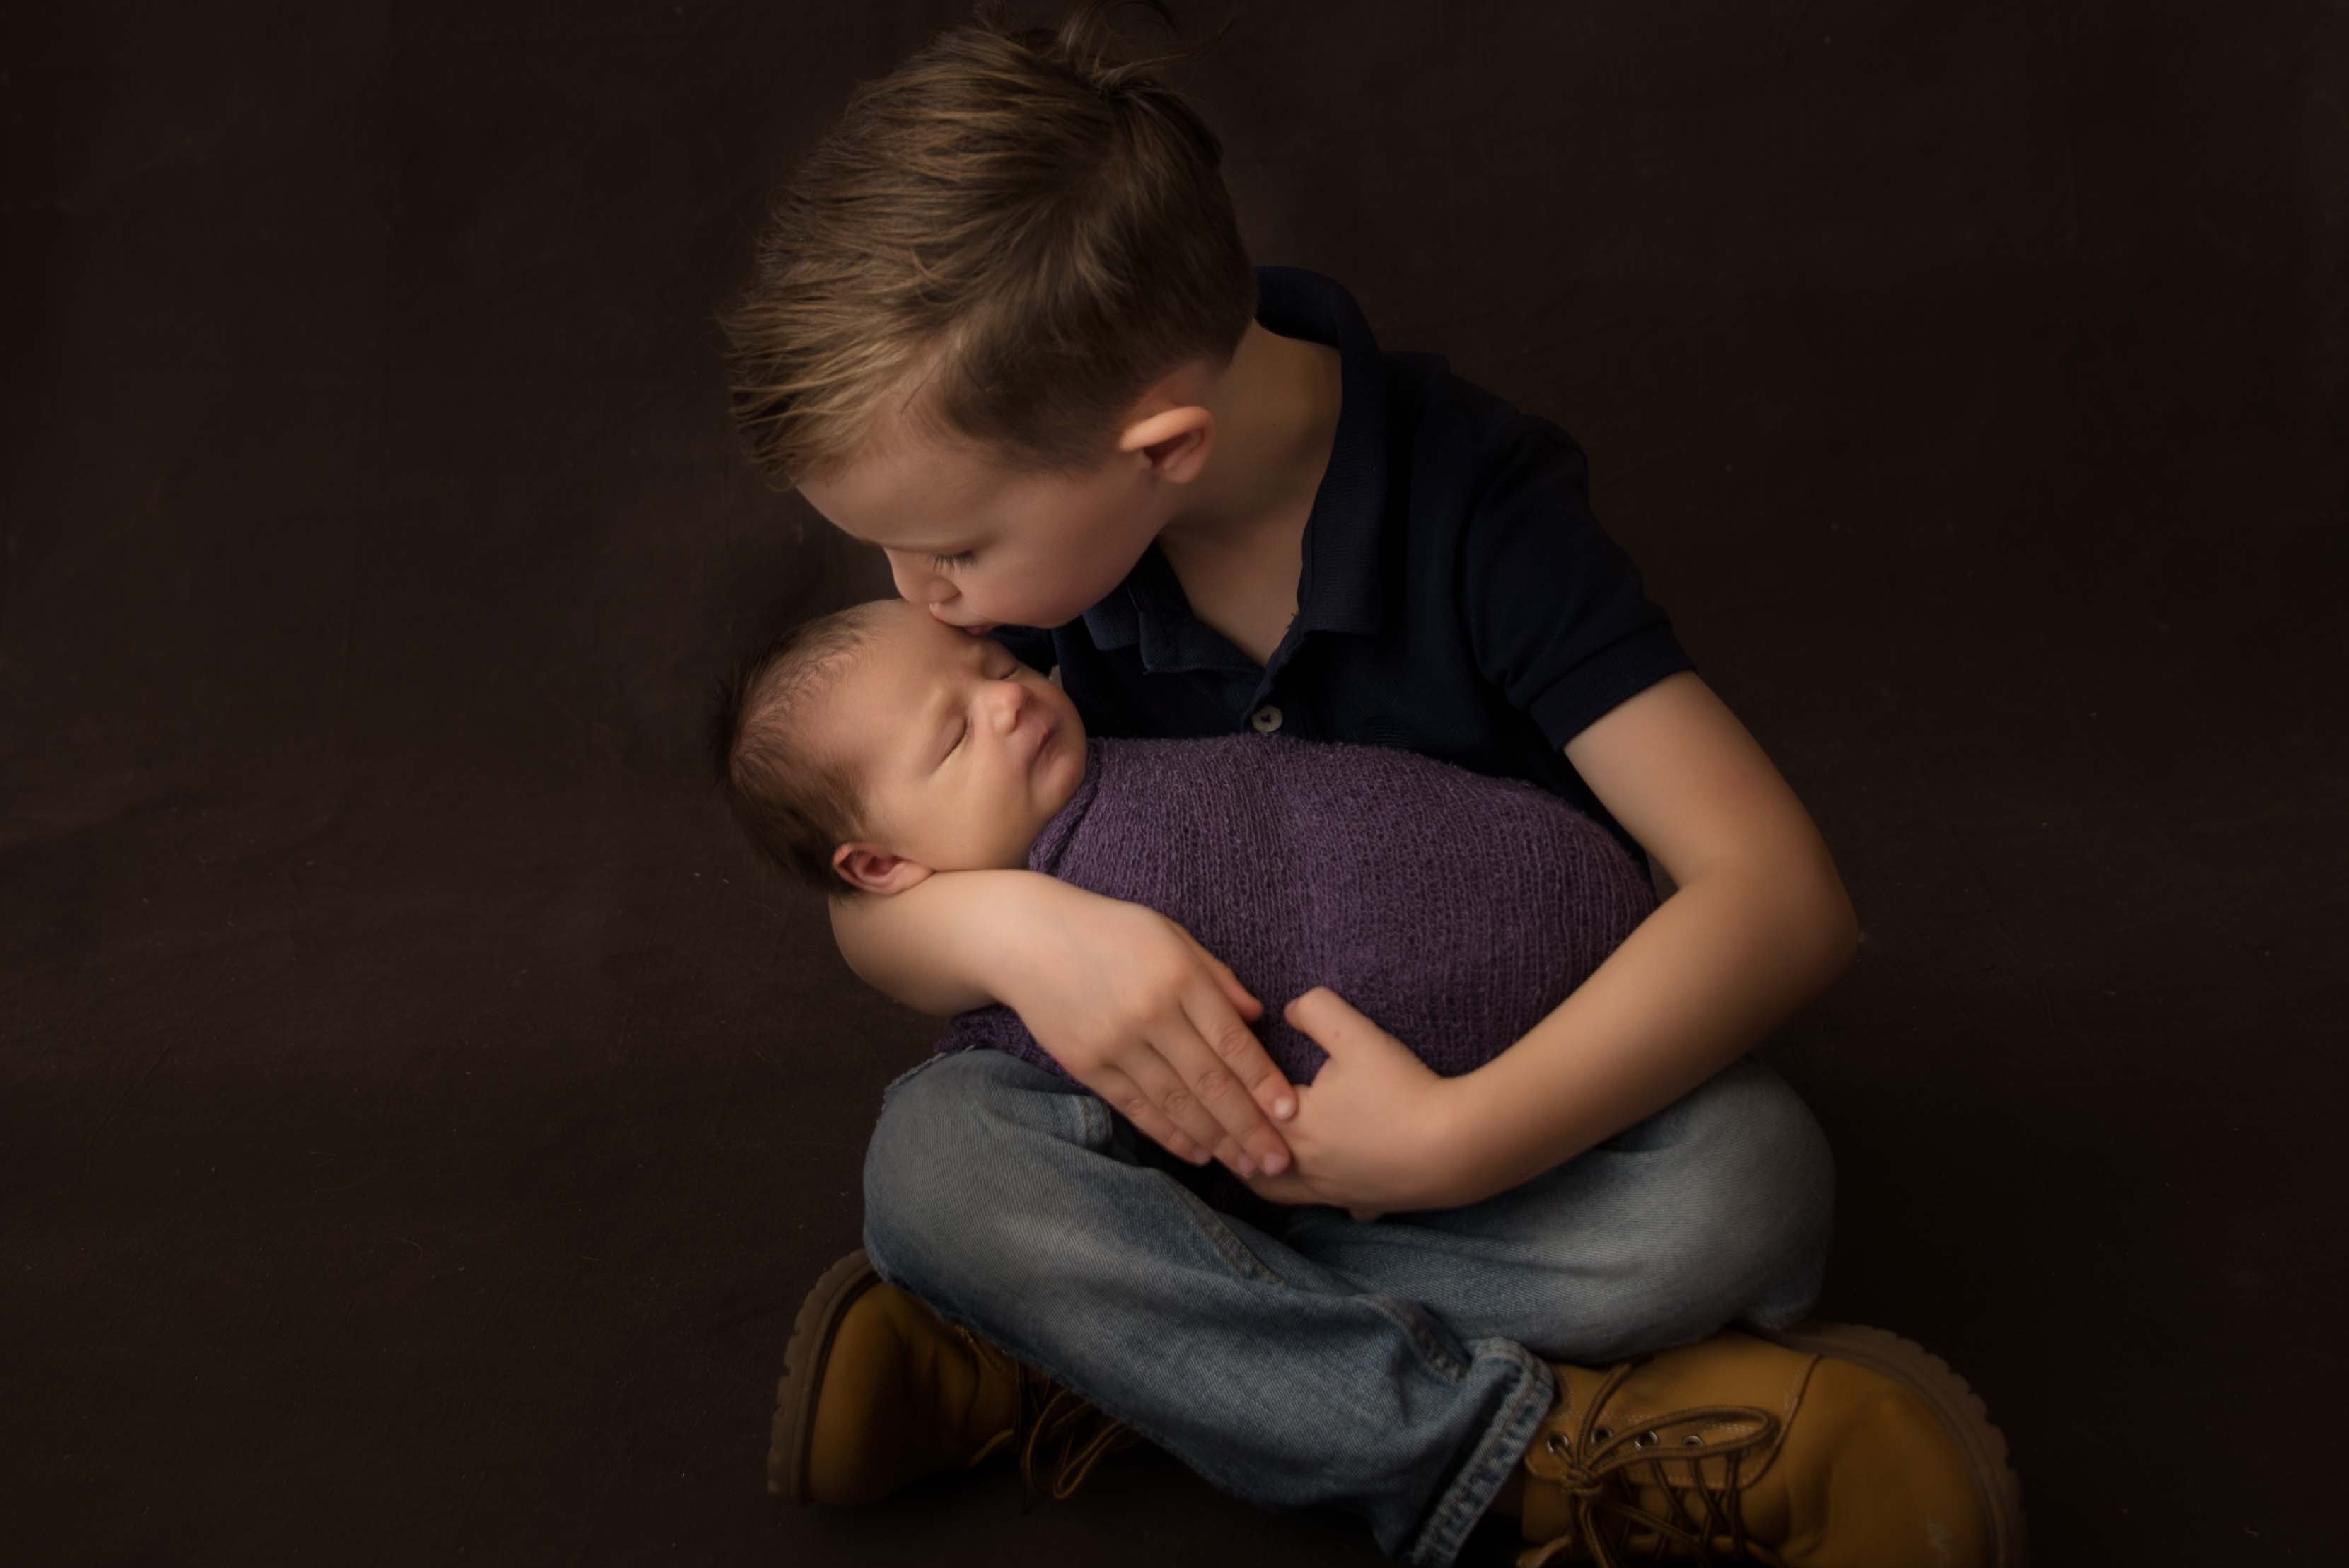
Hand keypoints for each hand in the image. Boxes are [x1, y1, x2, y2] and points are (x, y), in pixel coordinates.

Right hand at [995, 880, 1297, 1178]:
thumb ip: (1216, 977)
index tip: (1292, 1113)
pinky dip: (1170, 1135)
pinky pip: (1137, 1108)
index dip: (1264, 1081)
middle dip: (1249, 1126)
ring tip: (1248, 1167)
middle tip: (1282, 1160)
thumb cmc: (1110, 931)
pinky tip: (1198, 1154)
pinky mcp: (1087, 1064)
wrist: (1029, 938)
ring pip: (1176, 1103)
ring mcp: (1116, 1043)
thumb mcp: (1170, 935)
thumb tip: (1258, 1018)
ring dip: (1216, 1140)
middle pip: (1210, 1082)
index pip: (1232, 1040)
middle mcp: (1149, 1014)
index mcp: (1178, 977)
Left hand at [1235, 988, 1467, 1219]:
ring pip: (1282, 1192)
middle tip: (1217, 1126)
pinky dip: (1321, 1194)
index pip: (1241, 1111)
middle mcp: (1304, 1168)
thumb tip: (1289, 1009)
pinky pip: (1334, 1204)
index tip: (1210, 1081)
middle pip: (1250, 1162)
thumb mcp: (1357, 1035)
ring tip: (1255, 1161)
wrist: (1457, 1147)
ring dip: (1264, 1175)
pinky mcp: (1366, 1203)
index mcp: (1292, 1126)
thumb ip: (1316, 1011)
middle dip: (1231, 1144)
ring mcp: (1335, 1192)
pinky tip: (1328, 1183)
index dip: (1224, 1095)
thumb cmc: (1402, 1090)